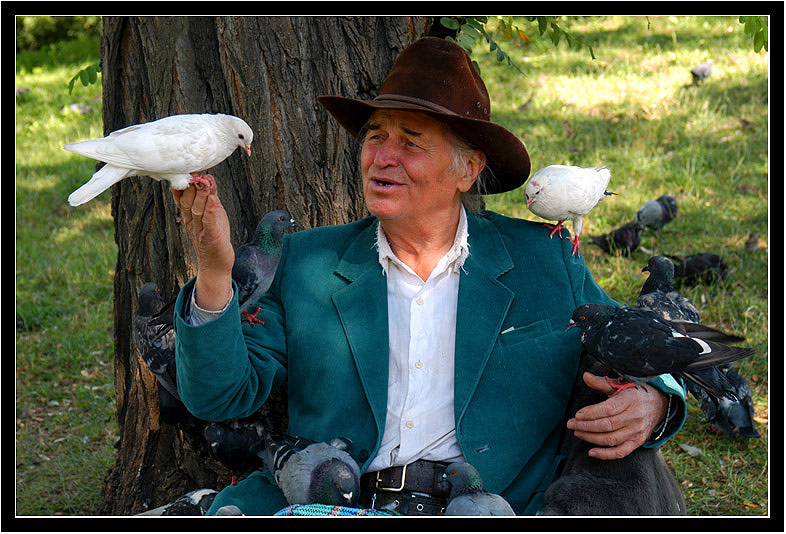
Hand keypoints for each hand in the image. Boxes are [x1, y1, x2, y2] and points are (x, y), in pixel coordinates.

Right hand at [171, 176, 233, 309]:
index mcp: (189, 216)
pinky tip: (212, 198)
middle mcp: (192, 222)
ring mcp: (201, 230)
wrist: (216, 265)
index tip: (186, 170)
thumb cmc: (214, 238)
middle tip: (195, 172)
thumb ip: (210, 197)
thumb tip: (208, 178)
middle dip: (191, 186)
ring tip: (203, 182)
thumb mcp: (212, 215)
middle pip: (187, 201)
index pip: (181, 197)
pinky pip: (209, 222)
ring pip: (197, 209)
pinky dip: (210, 209)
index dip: (182, 184)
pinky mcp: (211, 237)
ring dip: (200, 195)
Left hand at [566, 372, 667, 459]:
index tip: (577, 415)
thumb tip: (585, 376)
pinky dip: (605, 454)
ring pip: (611, 439)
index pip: (608, 409)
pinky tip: (591, 452)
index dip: (591, 413)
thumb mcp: (620, 384)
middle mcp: (635, 417)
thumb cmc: (634, 393)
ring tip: (577, 432)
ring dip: (591, 438)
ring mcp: (637, 431)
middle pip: (607, 425)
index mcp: (630, 400)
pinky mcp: (638, 442)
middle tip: (571, 424)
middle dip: (585, 426)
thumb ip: (601, 382)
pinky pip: (621, 452)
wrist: (659, 404)